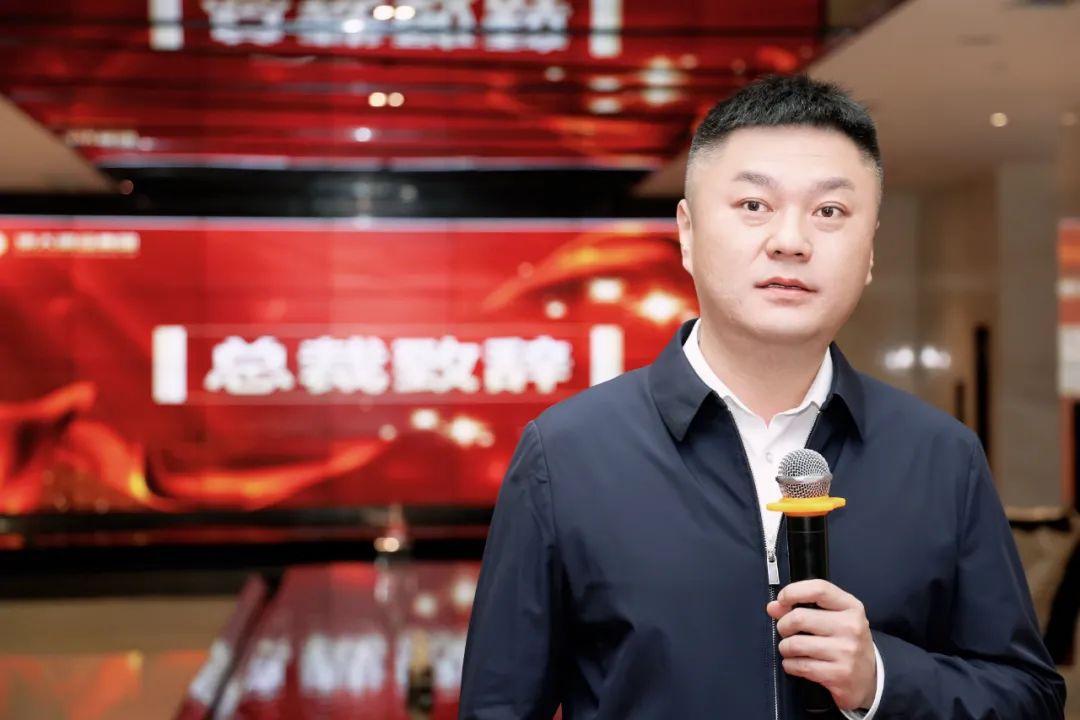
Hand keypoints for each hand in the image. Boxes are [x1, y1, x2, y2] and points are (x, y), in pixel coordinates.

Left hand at [766, 579, 876, 710]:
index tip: (782, 600)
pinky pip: (799, 666)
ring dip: (785, 648)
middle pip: (799, 617)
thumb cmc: (847, 642)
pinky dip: (790, 664)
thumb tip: (774, 607)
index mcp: (851, 607)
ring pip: (795, 644)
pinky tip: (795, 663)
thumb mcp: (834, 618)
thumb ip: (804, 607)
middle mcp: (851, 627)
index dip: (793, 592)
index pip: (818, 589)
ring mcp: (846, 652)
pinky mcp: (839, 674)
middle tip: (786, 631)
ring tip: (791, 649)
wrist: (870, 678)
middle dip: (783, 625)